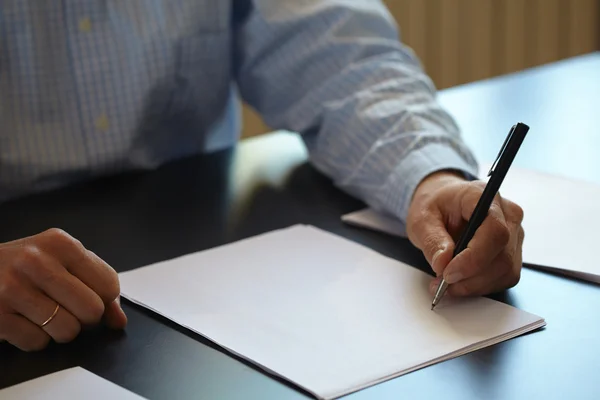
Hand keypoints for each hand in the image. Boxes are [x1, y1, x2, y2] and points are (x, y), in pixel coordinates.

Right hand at [0, 229, 126, 350]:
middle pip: (92, 310)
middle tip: (66, 308)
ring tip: (42, 314)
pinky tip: (23, 320)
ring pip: (67, 331)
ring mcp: (13, 288)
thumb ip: (96, 284)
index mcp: (60, 244)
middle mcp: (36, 262)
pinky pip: (37, 342)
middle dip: (84, 318)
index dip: (105, 300)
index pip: (109, 285)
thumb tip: (118, 321)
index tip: (90, 298)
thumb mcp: (60, 261)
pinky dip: (34, 339)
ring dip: (59, 330)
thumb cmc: (23, 266)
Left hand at [406, 171, 524, 296]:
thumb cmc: (435, 206)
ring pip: (506, 271)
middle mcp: (507, 214)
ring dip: (474, 285)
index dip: (474, 258)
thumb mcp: (422, 219)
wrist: (443, 204)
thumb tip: (442, 264)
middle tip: (442, 283)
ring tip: (447, 284)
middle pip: (503, 256)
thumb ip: (432, 240)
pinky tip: (461, 282)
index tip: (448, 273)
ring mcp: (514, 234)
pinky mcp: (513, 252)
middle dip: (470, 277)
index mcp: (483, 197)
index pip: (495, 231)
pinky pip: (504, 277)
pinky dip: (480, 286)